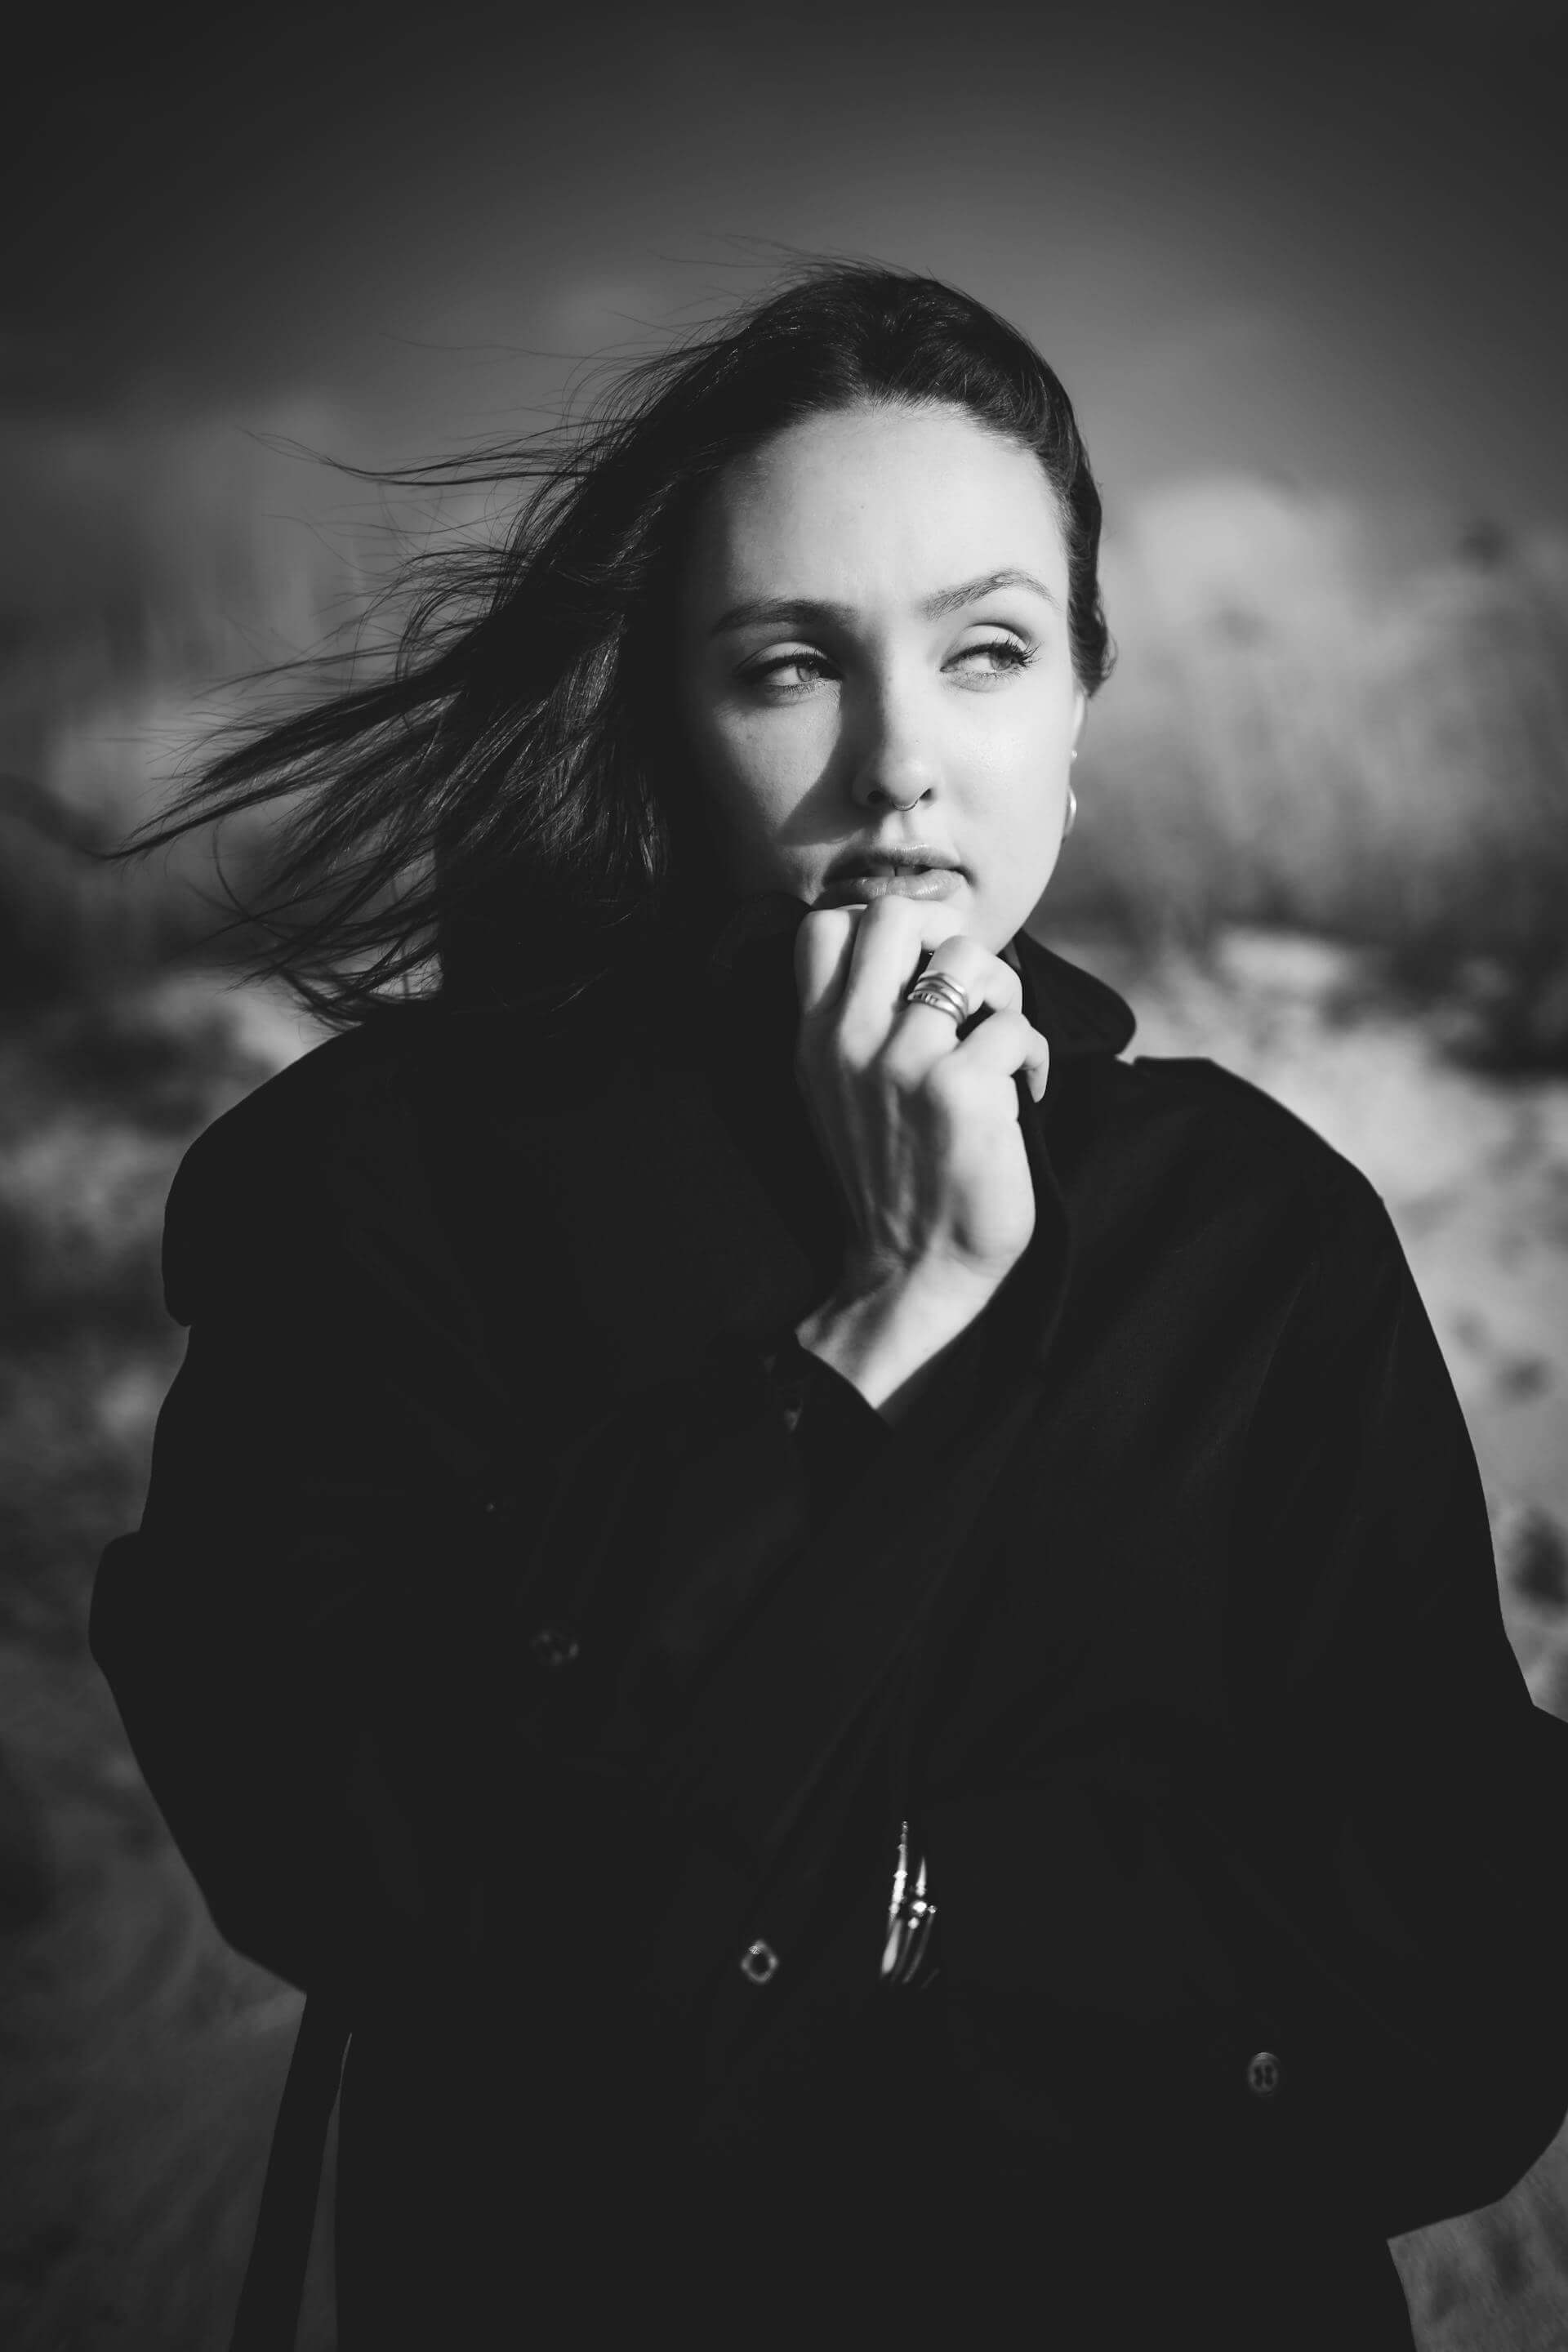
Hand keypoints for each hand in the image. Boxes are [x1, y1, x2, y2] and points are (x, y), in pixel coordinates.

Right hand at [792, 896, 1049, 1321]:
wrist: (909, 1271)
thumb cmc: (890, 1180)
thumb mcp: (839, 1095)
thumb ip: (857, 1025)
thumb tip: (919, 951)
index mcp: (816, 1038)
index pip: (826, 926)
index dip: (884, 924)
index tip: (920, 965)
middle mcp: (850, 1040)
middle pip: (895, 914)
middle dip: (947, 933)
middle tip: (968, 985)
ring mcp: (904, 1062)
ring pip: (971, 960)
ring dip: (1002, 993)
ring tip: (1001, 1037)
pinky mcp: (962, 1091)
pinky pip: (1016, 1027)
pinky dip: (1035, 1056)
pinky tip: (1027, 1090)